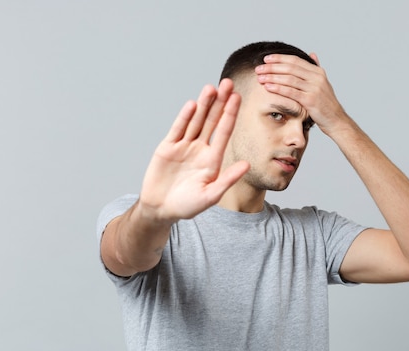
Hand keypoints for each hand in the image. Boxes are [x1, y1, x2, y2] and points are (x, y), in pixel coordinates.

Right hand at [139, 79, 248, 222]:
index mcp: (213, 159)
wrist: (161, 209)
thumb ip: (228, 179)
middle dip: (220, 102)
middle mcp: (200, 149)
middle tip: (228, 83)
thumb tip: (247, 165)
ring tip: (211, 88)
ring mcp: (183, 146)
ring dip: (203, 105)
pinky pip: (177, 129)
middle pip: (212, 121)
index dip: (230, 114)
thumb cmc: (188, 205)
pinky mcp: (167, 147)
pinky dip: (184, 117)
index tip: (238, 97)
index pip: (224, 132)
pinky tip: (193, 105)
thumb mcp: (211, 195)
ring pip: (195, 121)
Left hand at [254, 53, 348, 134]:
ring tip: (260, 77)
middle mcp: (317, 78)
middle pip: (290, 68)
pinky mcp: (311, 100)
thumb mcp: (323, 83)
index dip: (279, 58)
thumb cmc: (326, 104)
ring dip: (272, 77)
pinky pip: (291, 92)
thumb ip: (315, 69)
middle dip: (272, 67)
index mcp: (318, 72)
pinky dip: (278, 88)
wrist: (336, 120)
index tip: (266, 59)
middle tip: (258, 68)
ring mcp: (314, 88)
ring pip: (289, 79)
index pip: (295, 60)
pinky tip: (268, 87)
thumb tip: (312, 54)